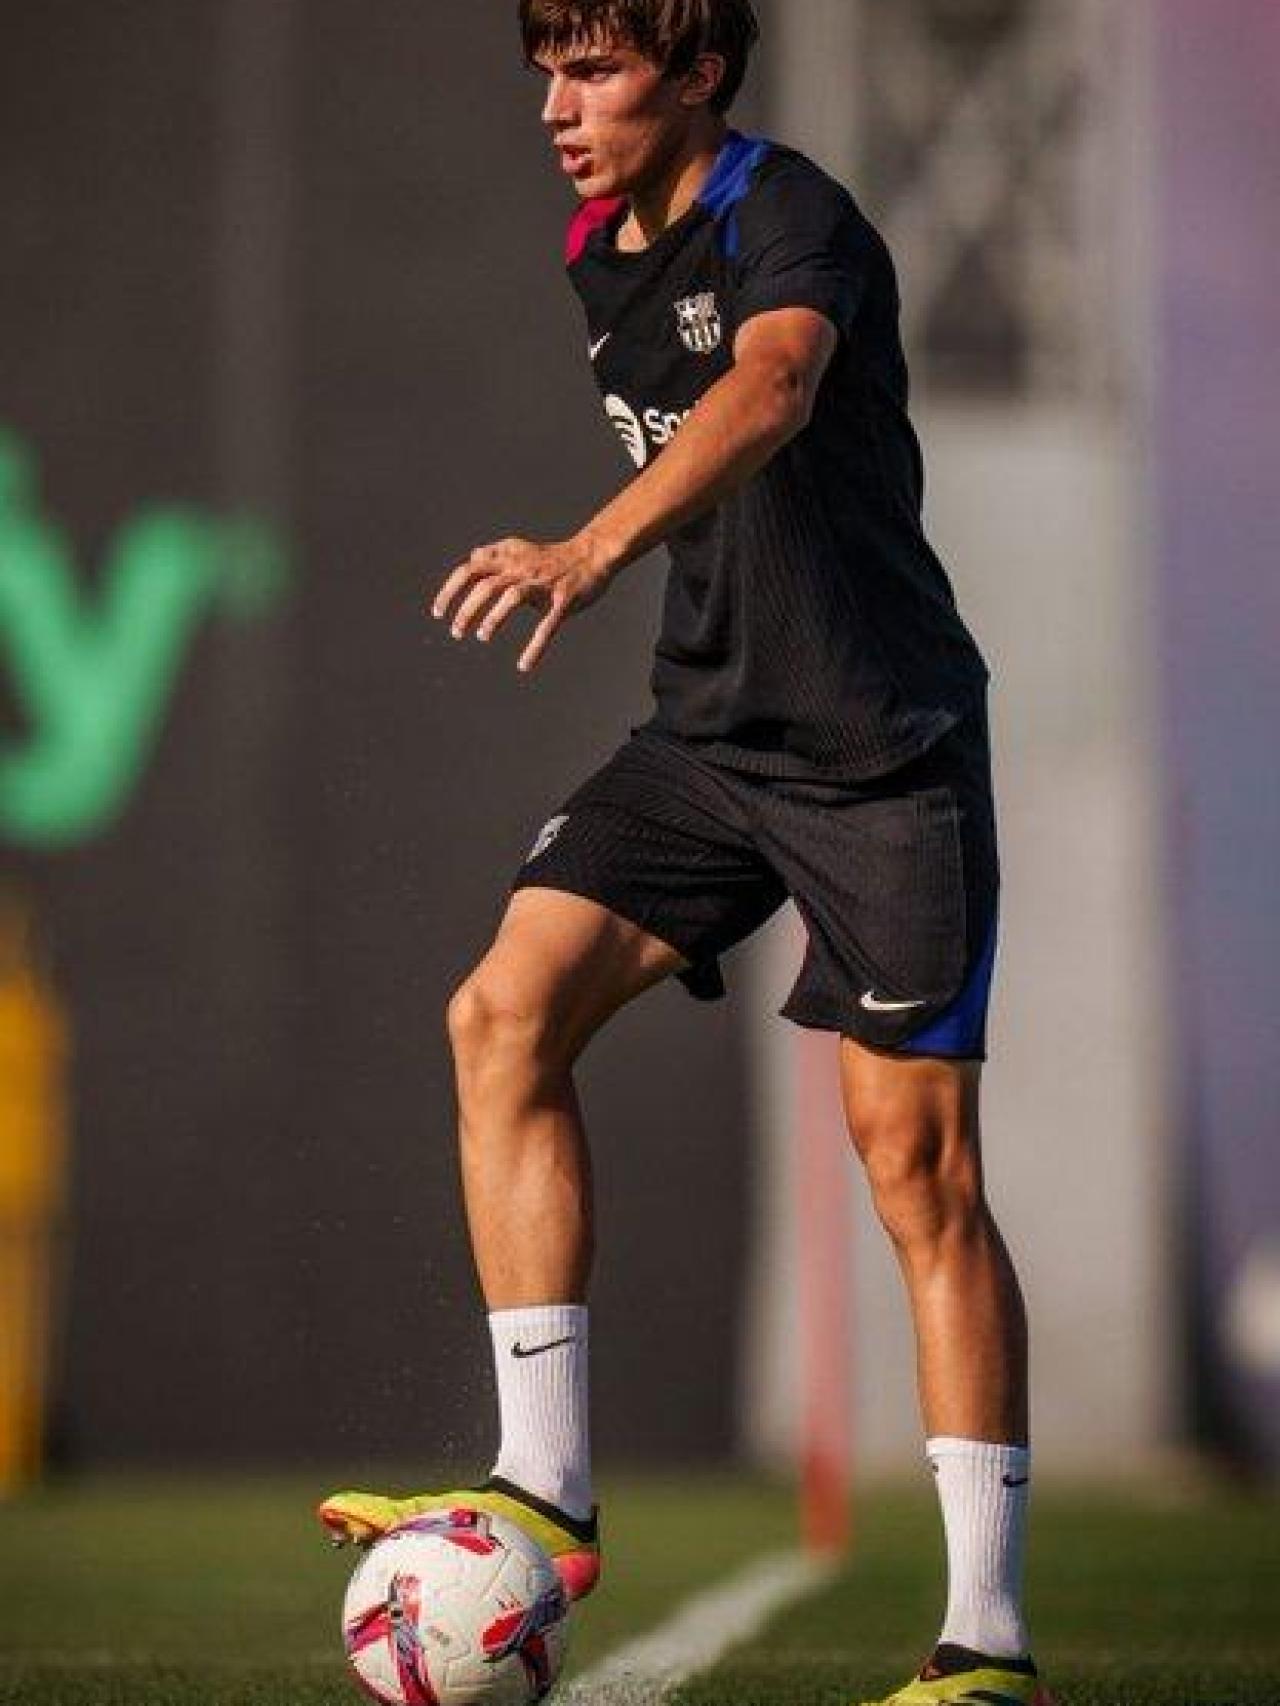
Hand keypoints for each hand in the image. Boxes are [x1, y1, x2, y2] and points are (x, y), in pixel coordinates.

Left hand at [432, 533, 616, 672]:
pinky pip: (548, 625)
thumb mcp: (521, 550)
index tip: (438, 613)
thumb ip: (495, 554)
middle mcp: (523, 568)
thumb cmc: (554, 557)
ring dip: (494, 618)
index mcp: (509, 558)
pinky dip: (535, 647)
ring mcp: (544, 584)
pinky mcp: (564, 600)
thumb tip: (472, 555)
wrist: (593, 554)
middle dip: (467, 610)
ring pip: (512, 597)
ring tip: (482, 636)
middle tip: (456, 632)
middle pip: (486, 585)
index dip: (450, 591)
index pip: (470, 570)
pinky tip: (524, 665)